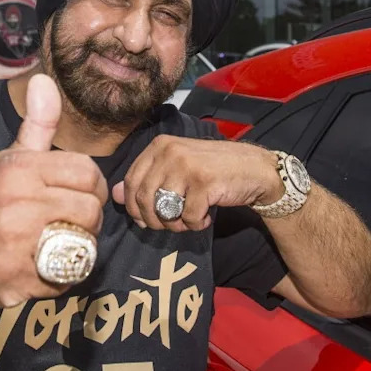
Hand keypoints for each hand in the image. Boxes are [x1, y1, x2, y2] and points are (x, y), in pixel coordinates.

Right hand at [0, 74, 107, 309]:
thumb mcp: (13, 159)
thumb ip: (37, 124)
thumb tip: (44, 79)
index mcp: (18, 168)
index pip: (87, 173)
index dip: (92, 188)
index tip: (76, 196)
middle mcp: (14, 201)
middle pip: (91, 209)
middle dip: (88, 220)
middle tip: (68, 224)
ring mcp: (13, 241)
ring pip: (85, 242)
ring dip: (79, 247)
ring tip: (57, 242)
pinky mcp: (16, 278)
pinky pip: (69, 275)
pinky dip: (64, 275)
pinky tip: (44, 265)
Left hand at [111, 136, 282, 231]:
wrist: (255, 169)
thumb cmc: (213, 170)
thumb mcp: (176, 169)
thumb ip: (147, 179)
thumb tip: (115, 195)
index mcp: (159, 145)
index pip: (131, 182)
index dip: (134, 207)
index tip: (147, 219)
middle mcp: (169, 151)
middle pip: (143, 199)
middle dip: (154, 221)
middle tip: (171, 225)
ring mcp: (186, 165)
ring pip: (163, 211)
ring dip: (175, 225)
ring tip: (188, 220)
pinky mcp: (204, 182)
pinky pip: (188, 217)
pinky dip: (196, 225)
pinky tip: (206, 217)